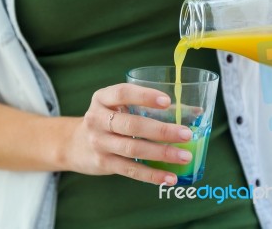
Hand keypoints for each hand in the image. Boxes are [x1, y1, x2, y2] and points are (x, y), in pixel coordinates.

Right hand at [63, 83, 192, 185]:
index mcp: (103, 98)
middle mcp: (97, 118)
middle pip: (131, 124)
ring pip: (132, 148)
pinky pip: (130, 169)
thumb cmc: (109, 120)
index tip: (168, 102)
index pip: (123, 93)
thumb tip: (196, 113)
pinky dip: (152, 174)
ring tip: (185, 156)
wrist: (75, 144)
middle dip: (161, 130)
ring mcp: (99, 142)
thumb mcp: (120, 107)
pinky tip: (170, 178)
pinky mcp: (103, 163)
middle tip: (186, 134)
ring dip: (161, 153)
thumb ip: (151, 107)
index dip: (145, 96)